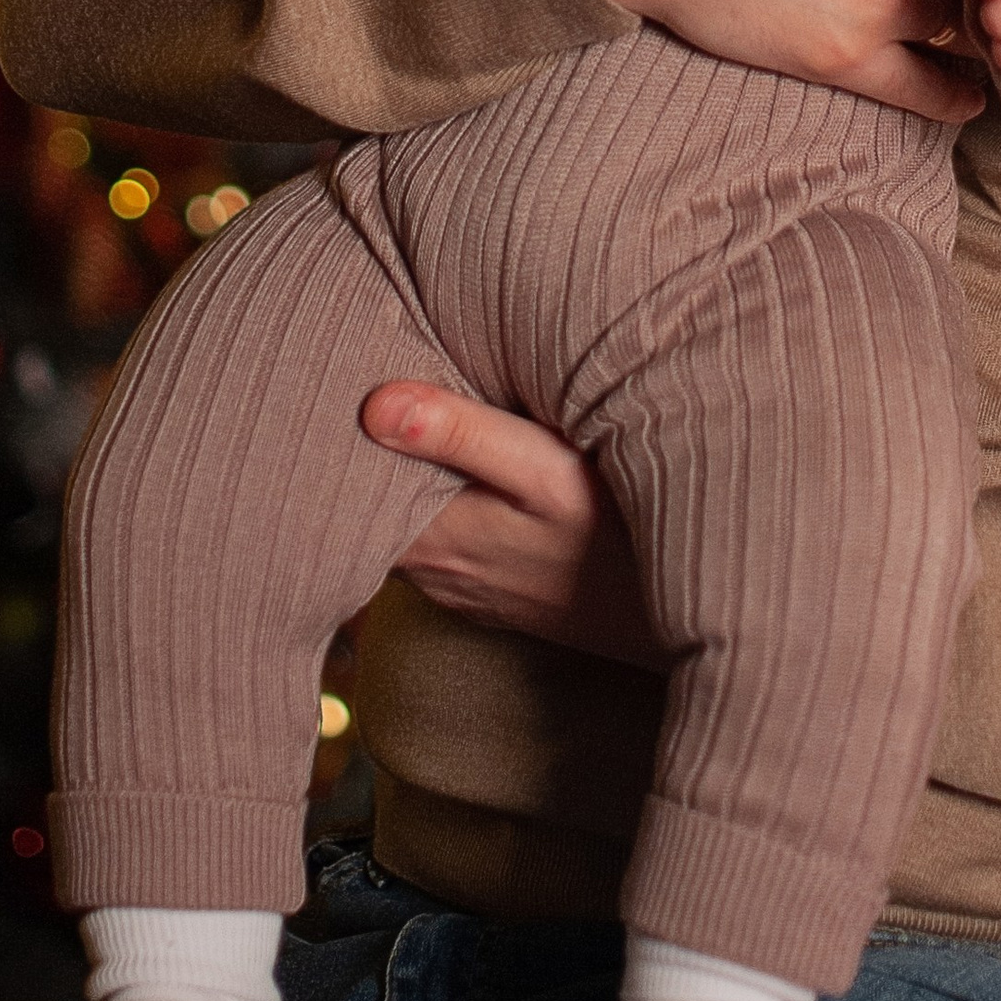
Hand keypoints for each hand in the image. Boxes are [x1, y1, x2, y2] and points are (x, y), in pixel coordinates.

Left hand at [361, 383, 664, 669]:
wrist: (671, 612)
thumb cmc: (614, 536)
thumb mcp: (546, 469)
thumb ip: (462, 433)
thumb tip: (374, 404)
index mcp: (435, 535)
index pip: (352, 491)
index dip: (332, 441)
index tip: (329, 388)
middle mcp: (433, 570)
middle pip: (368, 508)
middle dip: (358, 457)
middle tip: (348, 388)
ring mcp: (457, 588)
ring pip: (398, 528)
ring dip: (394, 483)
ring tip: (384, 421)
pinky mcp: (484, 593)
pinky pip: (432, 545)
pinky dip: (427, 507)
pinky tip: (442, 474)